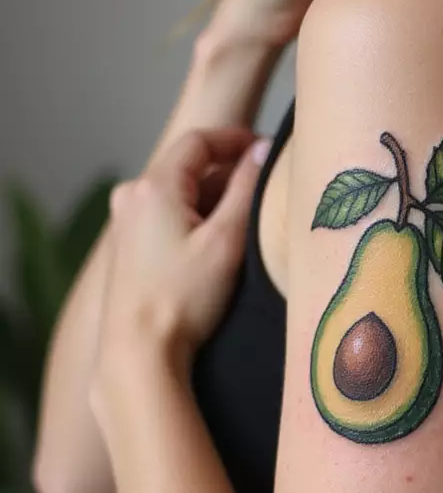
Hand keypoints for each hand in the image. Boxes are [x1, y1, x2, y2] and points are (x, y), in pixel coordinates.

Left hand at [91, 128, 268, 404]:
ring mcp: (125, 225)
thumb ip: (247, 189)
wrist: (138, 353)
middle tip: (266, 194)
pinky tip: (218, 249)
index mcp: (153, 186)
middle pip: (189, 169)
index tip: (267, 149)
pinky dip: (196, 222)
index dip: (236, 139)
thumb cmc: (184, 297)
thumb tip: (262, 151)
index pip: (199, 141)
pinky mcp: (128, 251)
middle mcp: (131, 197)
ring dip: (214, 202)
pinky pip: (168, 219)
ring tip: (247, 226)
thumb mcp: (226, 239)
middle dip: (229, 176)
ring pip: (180, 196)